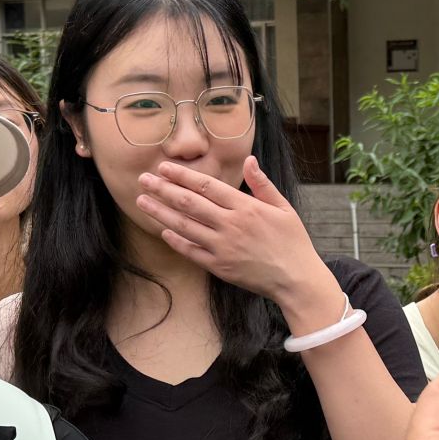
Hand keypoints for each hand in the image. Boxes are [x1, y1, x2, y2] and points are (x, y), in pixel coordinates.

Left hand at [136, 157, 344, 325]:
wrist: (296, 279)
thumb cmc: (292, 242)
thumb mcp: (284, 208)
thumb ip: (262, 184)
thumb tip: (249, 160)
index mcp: (246, 207)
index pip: (206, 186)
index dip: (182, 175)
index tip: (164, 167)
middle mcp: (230, 225)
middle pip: (189, 203)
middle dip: (163, 189)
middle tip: (143, 179)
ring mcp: (222, 247)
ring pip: (184, 226)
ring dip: (160, 212)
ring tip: (142, 201)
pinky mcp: (219, 267)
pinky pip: (191, 251)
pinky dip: (175, 240)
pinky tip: (163, 229)